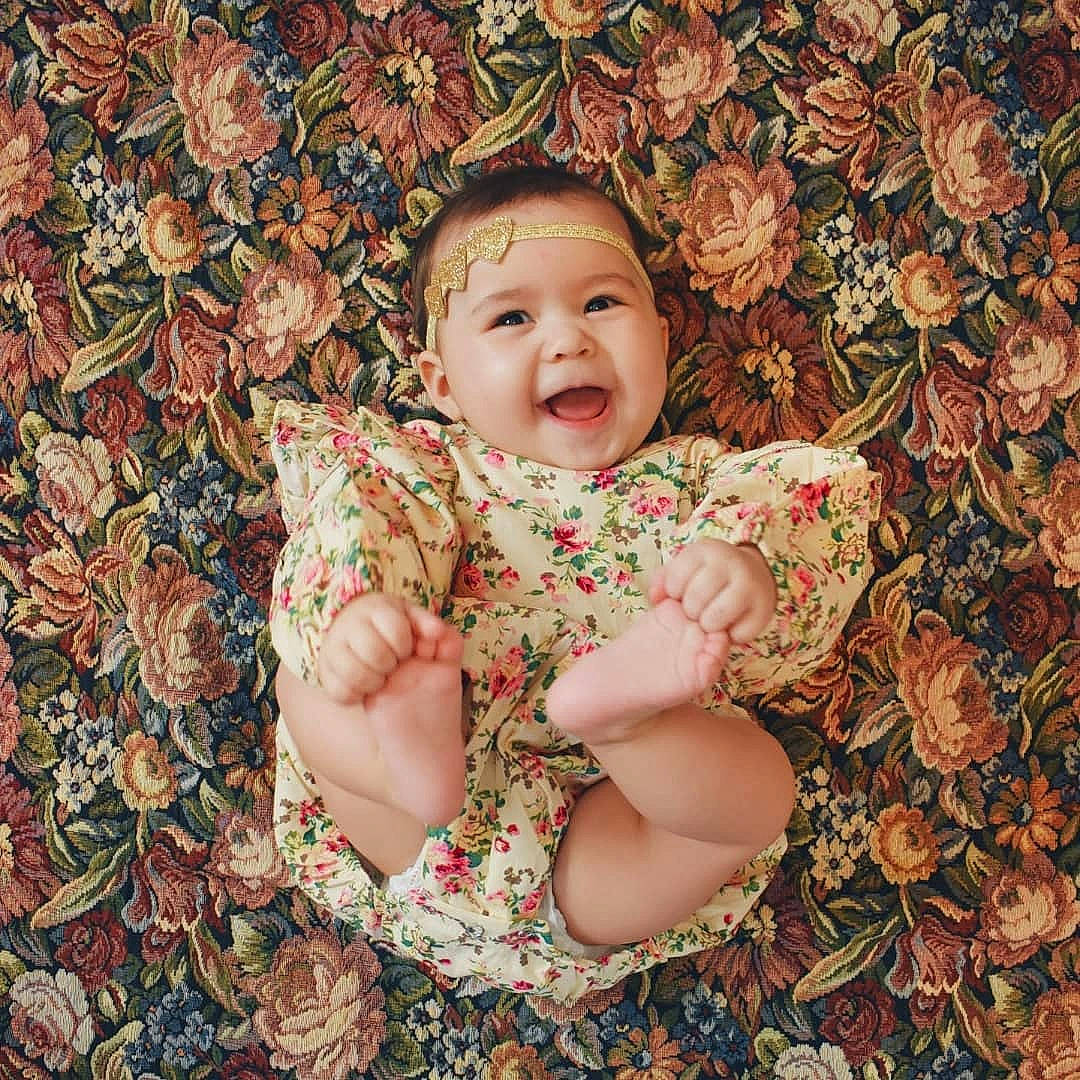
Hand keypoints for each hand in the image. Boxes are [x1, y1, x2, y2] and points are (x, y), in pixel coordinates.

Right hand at [318, 593, 425, 703]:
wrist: (360, 637)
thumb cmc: (394, 630)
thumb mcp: (413, 621)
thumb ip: (428, 624)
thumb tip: (437, 631)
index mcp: (376, 608)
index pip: (396, 629)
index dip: (405, 645)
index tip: (406, 650)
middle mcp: (349, 625)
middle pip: (374, 651)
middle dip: (390, 663)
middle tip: (392, 665)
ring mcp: (332, 649)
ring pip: (354, 673)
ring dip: (373, 681)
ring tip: (380, 677)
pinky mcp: (324, 673)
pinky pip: (339, 692)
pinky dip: (355, 695)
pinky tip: (365, 688)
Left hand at [648, 539, 775, 643]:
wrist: (755, 572)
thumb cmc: (708, 575)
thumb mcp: (685, 568)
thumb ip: (662, 581)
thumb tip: (656, 598)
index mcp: (706, 550)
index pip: (675, 581)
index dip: (674, 593)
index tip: (682, 593)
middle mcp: (730, 563)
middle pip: (695, 600)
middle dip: (691, 611)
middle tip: (697, 610)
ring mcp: (750, 585)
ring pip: (714, 619)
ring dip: (708, 625)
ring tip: (710, 620)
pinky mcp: (764, 610)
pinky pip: (737, 635)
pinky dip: (731, 636)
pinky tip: (731, 624)